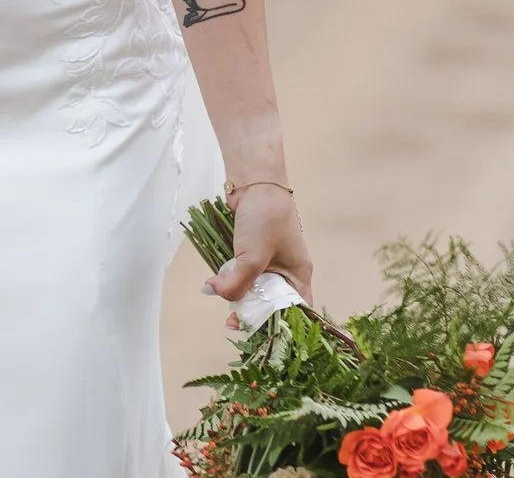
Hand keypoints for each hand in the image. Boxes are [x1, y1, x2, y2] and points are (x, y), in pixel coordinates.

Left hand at [204, 182, 312, 322]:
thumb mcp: (253, 257)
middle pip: (270, 301)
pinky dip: (230, 277)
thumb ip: (237, 282)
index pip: (295, 310)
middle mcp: (286, 271)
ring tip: (221, 299)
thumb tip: (214, 293)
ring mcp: (269, 260)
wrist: (253, 183)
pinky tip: (216, 282)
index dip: (277, 324)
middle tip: (231, 320)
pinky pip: (242, 272)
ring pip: (253, 287)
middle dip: (251, 310)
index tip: (254, 331)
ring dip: (237, 293)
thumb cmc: (265, 219)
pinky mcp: (251, 250)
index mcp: (298, 275)